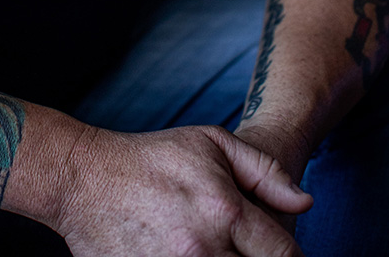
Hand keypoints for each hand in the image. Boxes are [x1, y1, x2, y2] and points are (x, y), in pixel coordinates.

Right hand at [53, 124, 312, 255]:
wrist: (83, 179)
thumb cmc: (150, 158)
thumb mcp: (210, 143)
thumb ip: (264, 171)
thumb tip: (305, 202)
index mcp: (225, 210)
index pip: (285, 255)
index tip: (278, 253)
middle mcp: (204, 249)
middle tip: (243, 250)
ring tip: (212, 250)